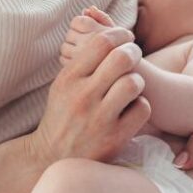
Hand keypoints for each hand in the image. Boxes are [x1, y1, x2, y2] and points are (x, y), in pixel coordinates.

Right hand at [29, 25, 149, 165]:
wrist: (50, 158)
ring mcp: (100, 118)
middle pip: (122, 58)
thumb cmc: (62, 115)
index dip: (120, 34)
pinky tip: (132, 108)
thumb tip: (109, 35)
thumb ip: (83, 61)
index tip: (126, 37)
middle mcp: (83, 96)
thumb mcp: (63, 84)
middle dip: (133, 52)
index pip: (102, 42)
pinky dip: (140, 105)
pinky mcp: (115, 138)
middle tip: (134, 56)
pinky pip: (142, 108)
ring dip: (137, 80)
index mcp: (69, 78)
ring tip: (132, 85)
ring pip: (133, 82)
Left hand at [59, 6, 116, 65]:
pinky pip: (63, 60)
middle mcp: (90, 43)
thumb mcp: (119, 33)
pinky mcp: (76, 71)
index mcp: (99, 32)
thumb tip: (88, 8)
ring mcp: (81, 58)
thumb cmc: (122, 53)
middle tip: (88, 45)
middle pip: (69, 34)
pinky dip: (69, 61)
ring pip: (65, 48)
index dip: (81, 26)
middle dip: (76, 38)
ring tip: (85, 55)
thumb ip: (103, 18)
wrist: (128, 77)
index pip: (76, 21)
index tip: (90, 33)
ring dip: (71, 49)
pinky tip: (81, 64)